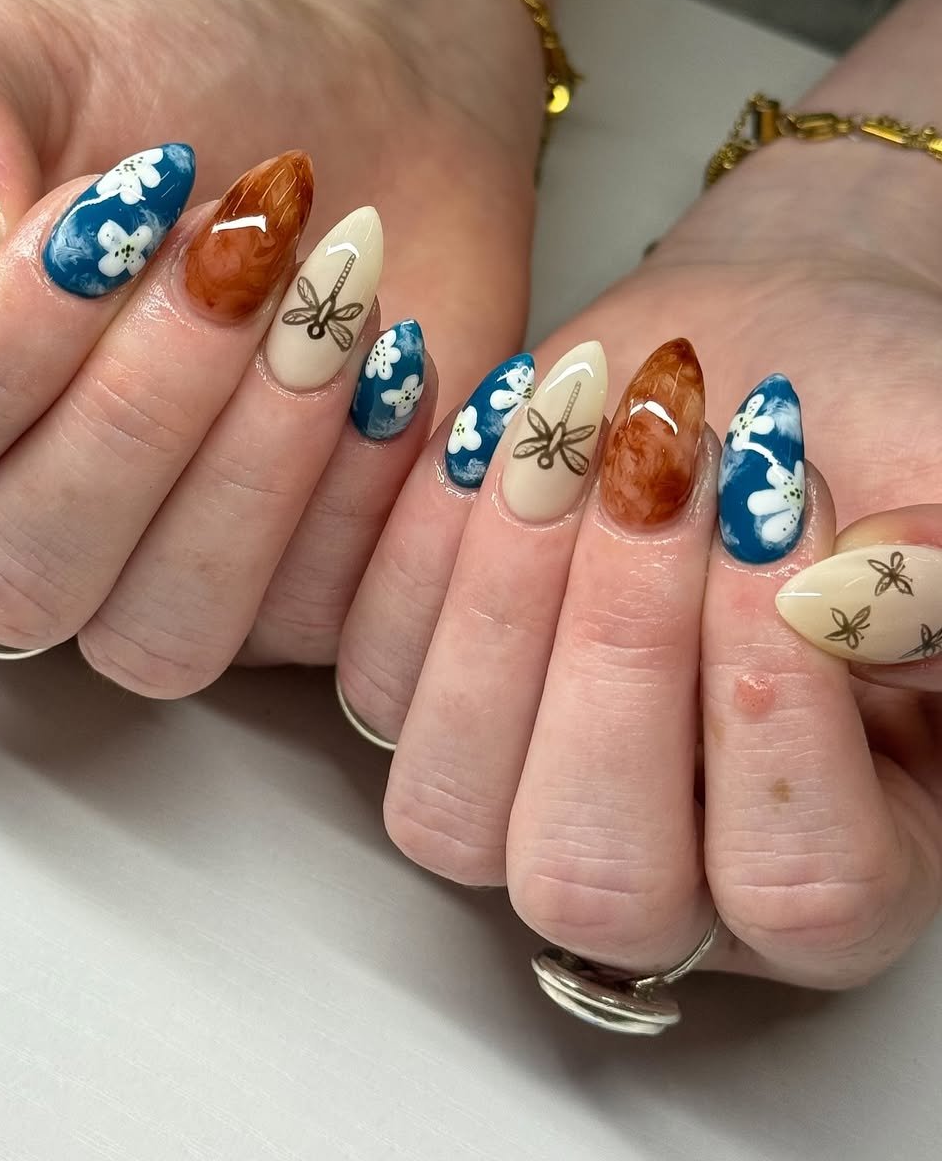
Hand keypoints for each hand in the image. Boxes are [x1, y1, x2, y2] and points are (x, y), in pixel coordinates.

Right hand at [0, 0, 541, 682]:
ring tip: (326, 300)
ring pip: (161, 632)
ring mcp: (163, 573)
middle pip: (19, 578)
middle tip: (233, 257)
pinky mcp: (301, 590)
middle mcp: (25, 518)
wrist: (359, 100)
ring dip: (253, 464)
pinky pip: (311, 617)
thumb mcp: (27, 50)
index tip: (95, 229)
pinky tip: (392, 361)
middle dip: (137, 413)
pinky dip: (363, 488)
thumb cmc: (179, 87)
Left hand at [337, 140, 941, 989]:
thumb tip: (880, 593)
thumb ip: (941, 577)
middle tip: (669, 472)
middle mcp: (665, 870)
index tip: (776, 517)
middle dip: (622, 652)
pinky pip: (369, 670)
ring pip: (450, 802)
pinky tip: (491, 418)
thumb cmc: (871, 441)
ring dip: (502, 598)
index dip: (775, 710)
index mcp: (833, 867)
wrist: (753, 366)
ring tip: (577, 430)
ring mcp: (521, 798)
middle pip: (592, 876)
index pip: (796, 887)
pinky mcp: (425, 699)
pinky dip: (417, 538)